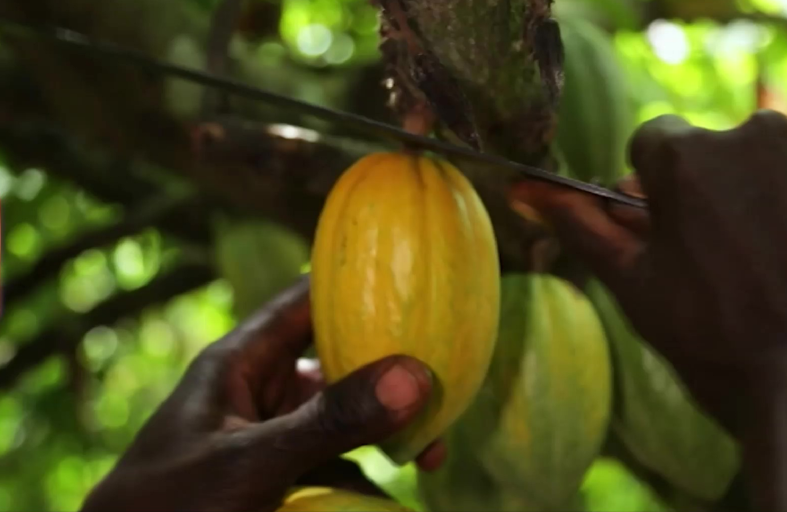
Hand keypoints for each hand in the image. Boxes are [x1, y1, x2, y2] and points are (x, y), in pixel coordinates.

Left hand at [80, 276, 442, 511]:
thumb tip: (416, 376)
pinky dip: (364, 476)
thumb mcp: (252, 463)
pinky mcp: (272, 481)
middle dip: (388, 373)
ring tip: (431, 452)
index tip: (418, 283)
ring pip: (339, 418)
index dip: (357, 286)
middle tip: (441, 388)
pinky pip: (330, 466)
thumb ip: (330, 421)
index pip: (306, 301)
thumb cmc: (168, 509)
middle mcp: (256, 392)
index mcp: (239, 362)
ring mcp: (265, 438)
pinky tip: (395, 495)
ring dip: (383, 431)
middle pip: (334, 361)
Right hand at [512, 111, 786, 433]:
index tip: (680, 231)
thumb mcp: (639, 287)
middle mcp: (761, 135)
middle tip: (739, 263)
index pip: (658, 145)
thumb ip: (583, 228)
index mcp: (686, 157)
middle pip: (730, 151)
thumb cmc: (719, 344)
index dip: (662, 190)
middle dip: (727, 193)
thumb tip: (524, 191)